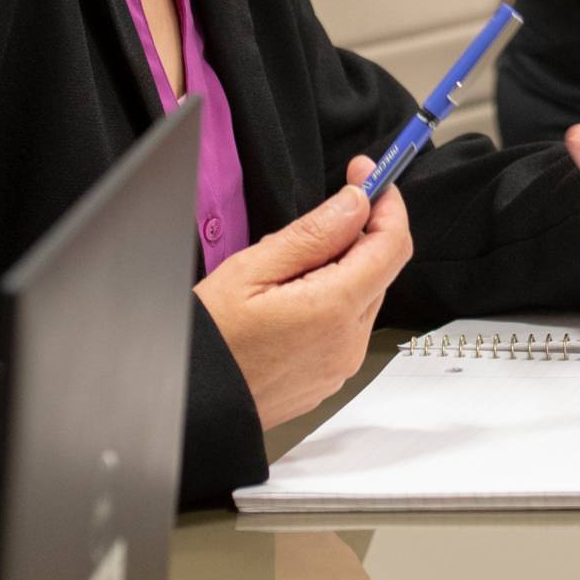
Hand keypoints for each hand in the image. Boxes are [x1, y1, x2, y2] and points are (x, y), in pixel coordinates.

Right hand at [196, 158, 413, 430]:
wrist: (188, 404)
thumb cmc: (208, 340)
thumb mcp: (251, 270)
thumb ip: (313, 234)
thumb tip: (356, 204)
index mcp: (334, 309)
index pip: (392, 244)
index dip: (386, 202)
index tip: (368, 175)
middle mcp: (348, 341)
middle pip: (380, 269)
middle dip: (361, 232)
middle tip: (325, 208)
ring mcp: (340, 364)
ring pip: (364, 297)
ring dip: (345, 268)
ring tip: (290, 263)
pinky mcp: (328, 377)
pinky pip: (346, 326)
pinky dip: (333, 300)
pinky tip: (292, 296)